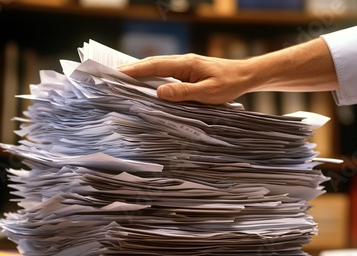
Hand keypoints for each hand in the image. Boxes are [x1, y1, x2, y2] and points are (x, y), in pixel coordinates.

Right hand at [118, 54, 254, 104]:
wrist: (245, 75)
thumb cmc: (229, 84)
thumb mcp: (208, 92)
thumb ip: (184, 92)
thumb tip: (160, 93)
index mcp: (186, 64)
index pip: (155, 66)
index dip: (135, 70)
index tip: (117, 74)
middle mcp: (183, 62)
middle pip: (152, 64)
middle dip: (132, 70)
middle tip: (111, 77)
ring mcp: (185, 65)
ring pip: (158, 67)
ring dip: (141, 72)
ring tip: (122, 80)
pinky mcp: (188, 71)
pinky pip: (165, 72)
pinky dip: (152, 76)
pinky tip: (146, 84)